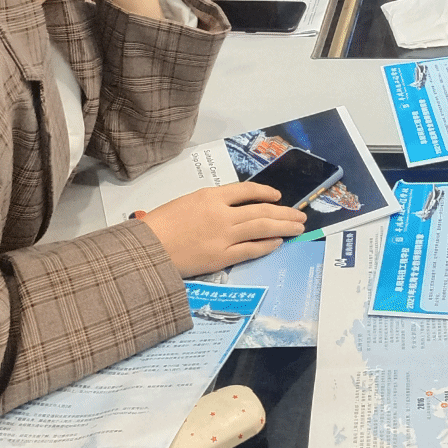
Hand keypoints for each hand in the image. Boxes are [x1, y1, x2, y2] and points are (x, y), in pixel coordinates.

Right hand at [141, 182, 306, 275]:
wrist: (147, 249)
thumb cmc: (159, 225)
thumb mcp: (185, 202)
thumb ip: (209, 204)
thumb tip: (230, 209)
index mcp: (210, 196)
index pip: (247, 191)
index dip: (266, 193)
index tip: (278, 197)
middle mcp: (222, 214)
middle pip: (261, 211)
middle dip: (284, 213)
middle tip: (300, 214)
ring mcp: (224, 236)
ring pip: (262, 229)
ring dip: (283, 227)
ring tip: (298, 227)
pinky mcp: (222, 257)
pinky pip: (251, 250)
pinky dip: (267, 245)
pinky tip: (278, 243)